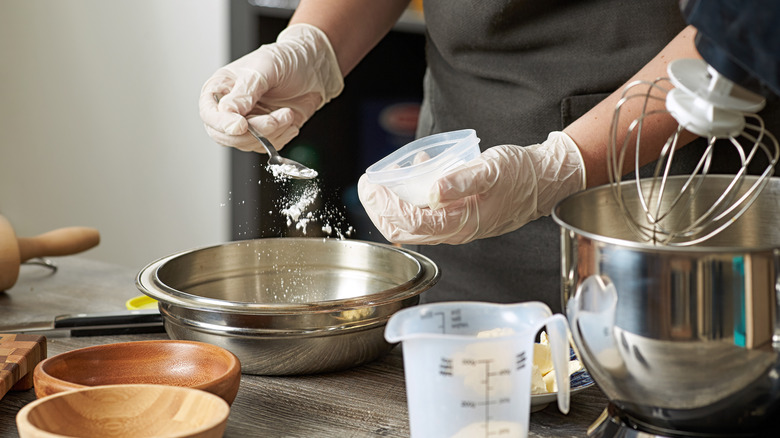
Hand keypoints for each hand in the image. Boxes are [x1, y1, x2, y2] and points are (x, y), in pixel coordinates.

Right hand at [199, 24, 343, 151]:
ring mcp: (248, 122)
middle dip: (253, 133)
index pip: (209, 113)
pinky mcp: (266, 133)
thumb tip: (226, 112)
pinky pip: (266, 147)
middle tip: (274, 120)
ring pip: (248, 144)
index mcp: (222, 87)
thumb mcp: (265, 69)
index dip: (222, 123)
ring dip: (273, 133)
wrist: (314, 69)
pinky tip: (290, 120)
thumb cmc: (287, 60)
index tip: (241, 125)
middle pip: (226, 136)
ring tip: (287, 113)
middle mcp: (231, 107)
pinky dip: (281, 138)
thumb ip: (245, 92)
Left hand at [358, 132, 585, 243]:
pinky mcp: (459, 217)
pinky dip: (411, 197)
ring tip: (382, 181)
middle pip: (404, 230)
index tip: (369, 185)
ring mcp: (456, 225)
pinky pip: (426, 214)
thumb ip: (462, 180)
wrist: (545, 181)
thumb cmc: (521, 174)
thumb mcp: (492, 170)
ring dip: (392, 205)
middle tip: (367, 185)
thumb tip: (432, 191)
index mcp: (460, 223)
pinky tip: (417, 171)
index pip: (409, 224)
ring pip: (412, 224)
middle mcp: (454, 230)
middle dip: (380, 209)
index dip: (384, 207)